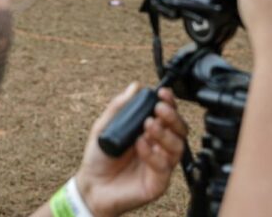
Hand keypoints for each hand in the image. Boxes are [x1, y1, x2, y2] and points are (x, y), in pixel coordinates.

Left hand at [75, 85, 187, 216]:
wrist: (91, 186)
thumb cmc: (99, 159)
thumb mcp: (104, 126)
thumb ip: (119, 107)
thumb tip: (134, 86)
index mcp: (150, 132)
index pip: (168, 114)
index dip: (169, 102)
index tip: (163, 93)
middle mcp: (159, 146)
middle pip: (180, 129)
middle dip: (172, 116)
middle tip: (159, 109)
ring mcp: (160, 164)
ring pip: (178, 146)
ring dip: (165, 133)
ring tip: (148, 125)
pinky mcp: (158, 182)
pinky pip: (164, 166)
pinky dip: (152, 153)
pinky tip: (140, 145)